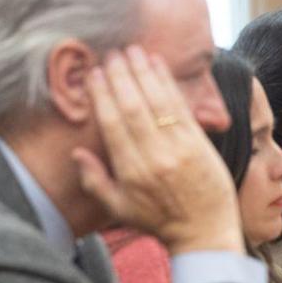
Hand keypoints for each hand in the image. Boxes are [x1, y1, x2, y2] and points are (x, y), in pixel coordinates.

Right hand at [74, 47, 240, 253]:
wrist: (204, 232)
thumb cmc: (159, 221)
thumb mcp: (119, 208)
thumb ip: (94, 181)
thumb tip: (76, 152)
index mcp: (131, 171)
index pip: (112, 125)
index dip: (102, 96)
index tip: (93, 74)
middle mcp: (154, 156)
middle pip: (133, 107)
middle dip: (121, 76)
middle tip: (112, 53)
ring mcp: (179, 148)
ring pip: (157, 102)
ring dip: (144, 72)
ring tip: (133, 50)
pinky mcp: (200, 143)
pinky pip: (181, 107)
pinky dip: (168, 83)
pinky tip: (158, 65)